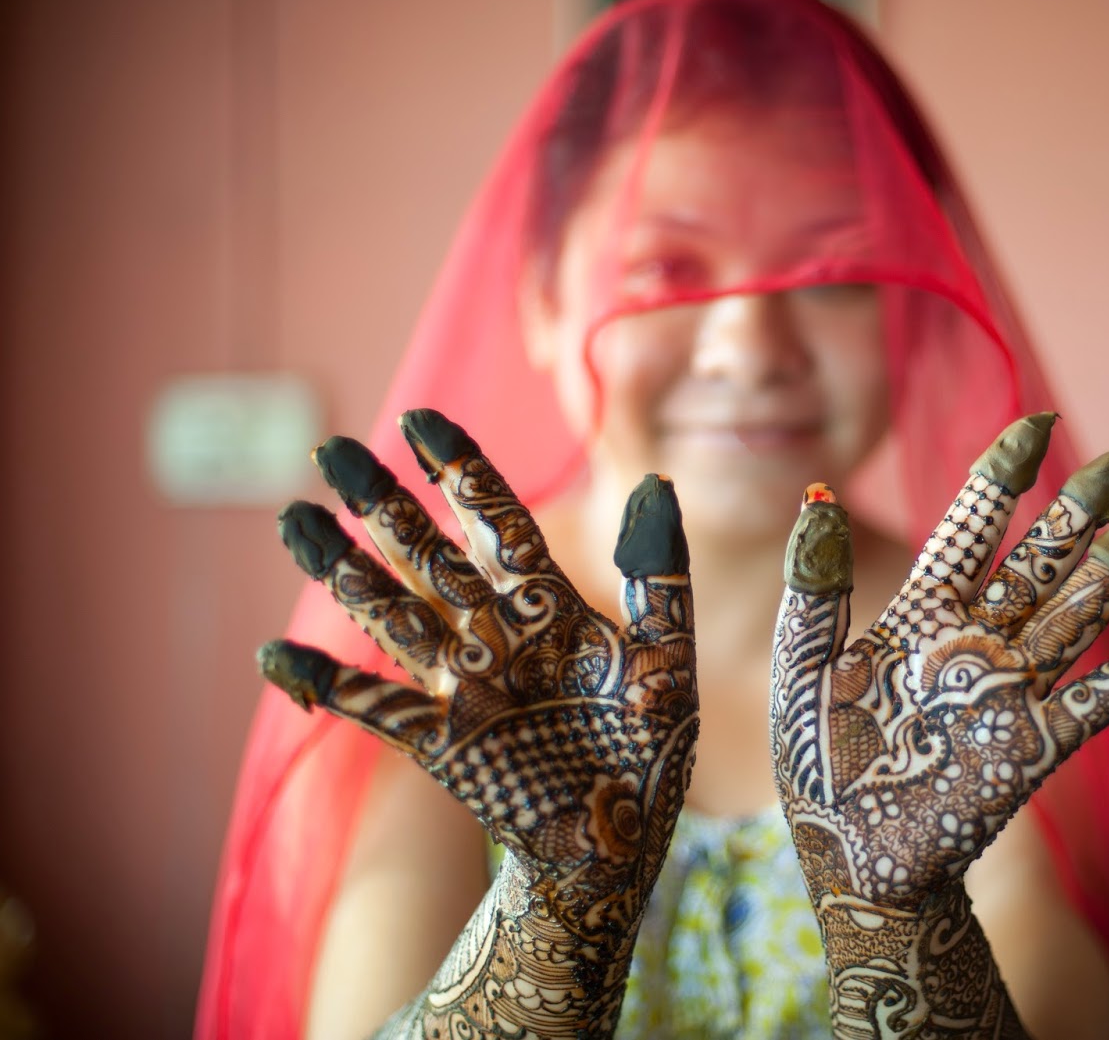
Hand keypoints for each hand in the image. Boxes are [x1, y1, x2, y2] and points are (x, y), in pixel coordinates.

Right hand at [258, 409, 695, 1035]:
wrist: (619, 848)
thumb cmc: (650, 754)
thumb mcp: (668, 659)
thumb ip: (659, 577)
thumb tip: (655, 486)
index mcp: (550, 609)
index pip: (498, 525)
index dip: (460, 472)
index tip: (421, 421)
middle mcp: (496, 637)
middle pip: (429, 558)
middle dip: (385, 506)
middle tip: (335, 449)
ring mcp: (461, 687)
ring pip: (391, 614)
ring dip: (343, 569)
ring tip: (295, 517)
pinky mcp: (438, 743)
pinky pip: (373, 708)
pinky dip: (326, 684)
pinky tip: (280, 655)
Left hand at [770, 413, 1108, 1036]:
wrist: (849, 861)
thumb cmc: (815, 765)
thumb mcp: (800, 669)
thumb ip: (813, 589)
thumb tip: (820, 498)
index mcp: (919, 611)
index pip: (971, 526)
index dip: (1004, 474)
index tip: (1036, 425)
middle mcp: (975, 641)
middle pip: (1042, 559)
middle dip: (1082, 507)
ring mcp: (1011, 691)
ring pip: (1079, 612)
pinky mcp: (1034, 747)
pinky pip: (1101, 701)